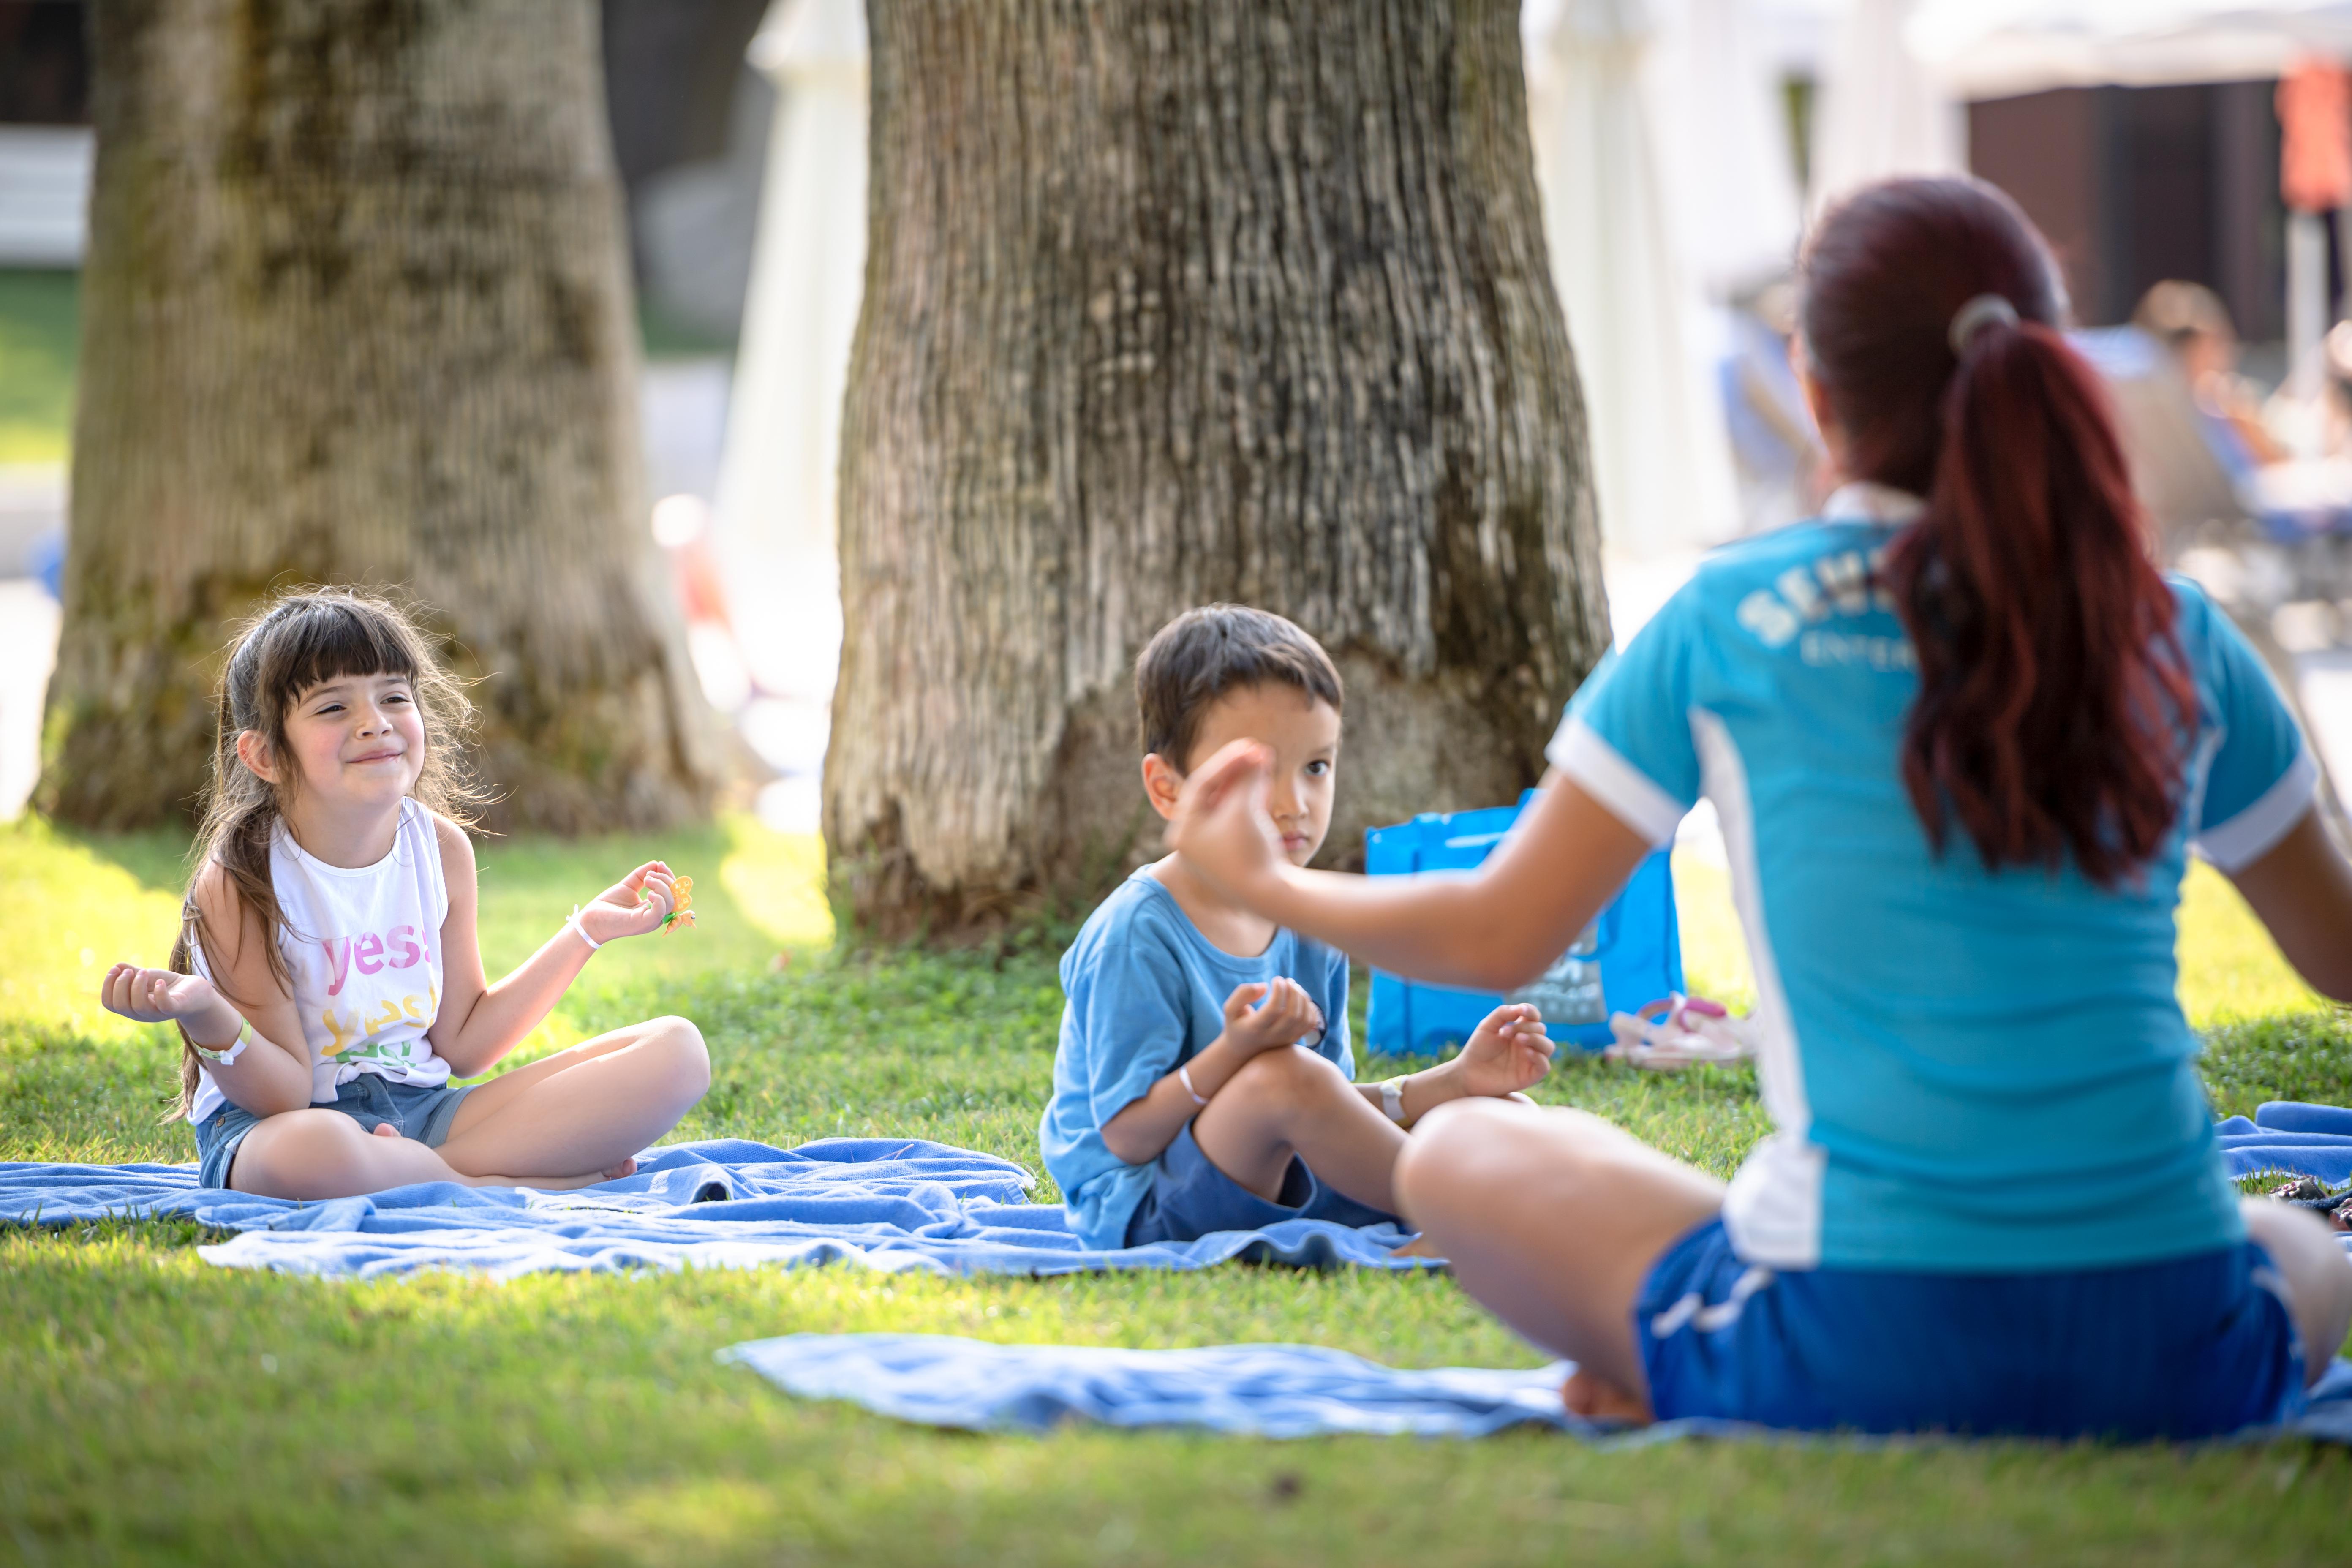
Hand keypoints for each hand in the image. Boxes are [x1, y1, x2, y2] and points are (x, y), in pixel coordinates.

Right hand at [100, 964, 226, 1030]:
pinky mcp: (176, 1008)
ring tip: (145, 972)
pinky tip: (160, 982)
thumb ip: (131, 972)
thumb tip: (116, 966)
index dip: (107, 987)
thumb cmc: (168, 985)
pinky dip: (160, 992)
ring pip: (139, 1006)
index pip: (110, 1003)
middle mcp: (142, 1013)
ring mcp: (159, 1013)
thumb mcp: (147, 977)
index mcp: (131, 1006)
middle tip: (131, 970)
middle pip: (121, 1006)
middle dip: (121, 985)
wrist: (195, 991)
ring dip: (138, 986)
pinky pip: (164, 1006)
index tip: (115, 969)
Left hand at [579, 862, 679, 943]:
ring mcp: (652, 921)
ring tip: (647, 880)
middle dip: (666, 879)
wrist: (593, 918)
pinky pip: (661, 910)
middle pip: (676, 896)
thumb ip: (642, 875)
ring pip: (671, 902)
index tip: (659, 864)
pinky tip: (648, 892)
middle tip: (649, 874)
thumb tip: (657, 863)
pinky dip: (659, 898)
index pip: (673, 892)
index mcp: (655, 908)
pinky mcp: (645, 923)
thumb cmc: (609, 904)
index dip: (669, 876)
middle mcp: (657, 915)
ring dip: (662, 886)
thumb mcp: (629, 885)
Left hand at [1167, 740, 1288, 906]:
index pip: (1201, 784)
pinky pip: (1236, 820)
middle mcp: (1192, 841)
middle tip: (1257, 751)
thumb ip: (1248, 776)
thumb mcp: (1245, 807)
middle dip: (1237, 771)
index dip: (1227, 761)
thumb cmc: (1250, 851)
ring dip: (1245, 784)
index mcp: (1183, 831)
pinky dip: (1249, 802)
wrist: (1271, 896)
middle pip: (1213, 794)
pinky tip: (1264, 786)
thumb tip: (1257, 753)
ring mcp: (1210, 850)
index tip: (1248, 746)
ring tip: (1264, 763)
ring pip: (1226, 806)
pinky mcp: (1230, 856)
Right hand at [1221, 977, 1324, 1055]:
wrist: (1243, 1049)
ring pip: (1304, 1019)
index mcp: (1256, 1028)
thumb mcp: (1230, 1009)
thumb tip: (1264, 986)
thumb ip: (1242, 994)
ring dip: (1303, 998)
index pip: (1274, 1009)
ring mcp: (1285, 1039)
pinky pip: (1310, 1023)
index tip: (1276, 979)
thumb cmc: (1237, 1024)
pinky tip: (1300, 999)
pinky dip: (1310, 1008)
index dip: (1279, 991)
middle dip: (1294, 993)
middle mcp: (1273, 1036)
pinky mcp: (1294, 1039)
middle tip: (1288, 981)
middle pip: (1293, 1015)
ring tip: (1294, 987)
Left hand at [1454, 1001, 1553, 1097]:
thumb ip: (1503, 1013)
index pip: (1534, 1017)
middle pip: (1540, 1029)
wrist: (1468, 1073)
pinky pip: (1544, 1066)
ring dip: (1536, 1039)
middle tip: (1505, 1032)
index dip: (1532, 1011)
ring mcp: (1529, 1060)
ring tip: (1518, 1039)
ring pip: (1548, 1046)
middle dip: (1525, 1027)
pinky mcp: (1529, 1076)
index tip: (1522, 1010)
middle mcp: (1527, 1044)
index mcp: (1518, 1030)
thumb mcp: (1487, 1026)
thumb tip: (1521, 1008)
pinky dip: (1539, 1057)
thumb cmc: (1478, 1049)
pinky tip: (1526, 1052)